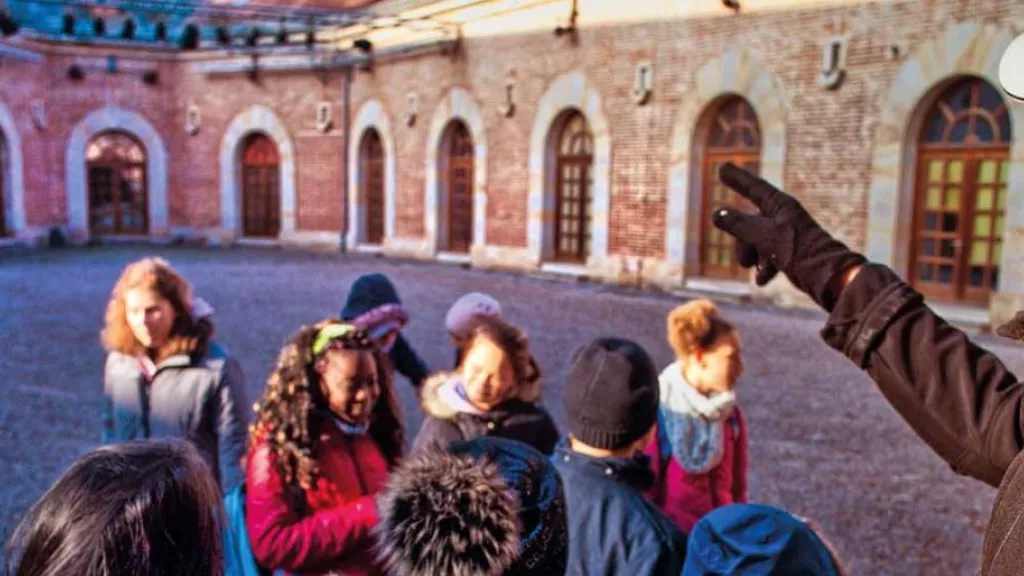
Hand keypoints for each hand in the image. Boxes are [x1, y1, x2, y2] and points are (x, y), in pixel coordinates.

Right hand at [711, 163, 866, 310]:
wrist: (827, 276)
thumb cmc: (797, 251)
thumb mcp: (763, 236)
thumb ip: (738, 224)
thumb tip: (718, 214)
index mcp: (779, 205)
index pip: (753, 187)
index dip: (737, 179)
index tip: (722, 168)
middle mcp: (782, 216)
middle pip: (748, 221)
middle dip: (741, 241)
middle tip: (744, 261)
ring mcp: (786, 235)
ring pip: (755, 241)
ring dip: (751, 256)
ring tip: (754, 269)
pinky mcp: (790, 253)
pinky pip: (768, 256)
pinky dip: (764, 268)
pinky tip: (762, 280)